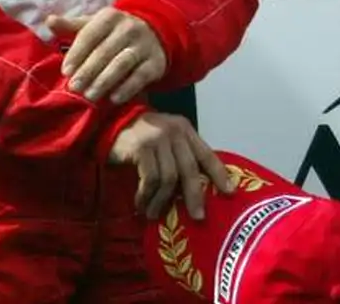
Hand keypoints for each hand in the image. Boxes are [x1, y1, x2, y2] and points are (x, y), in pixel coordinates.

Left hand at [48, 7, 166, 103]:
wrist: (154, 33)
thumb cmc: (113, 33)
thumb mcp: (94, 25)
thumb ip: (71, 26)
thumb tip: (49, 21)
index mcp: (110, 17)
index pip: (89, 34)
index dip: (76, 53)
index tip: (65, 71)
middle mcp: (129, 28)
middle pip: (104, 51)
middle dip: (88, 71)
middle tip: (74, 88)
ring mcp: (144, 45)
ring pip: (122, 63)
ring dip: (104, 81)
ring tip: (90, 96)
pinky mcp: (155, 62)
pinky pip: (140, 76)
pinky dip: (127, 88)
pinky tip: (113, 99)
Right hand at [107, 112, 236, 220]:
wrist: (108, 122)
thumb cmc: (140, 137)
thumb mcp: (165, 140)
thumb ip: (180, 156)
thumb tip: (196, 189)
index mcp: (185, 130)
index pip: (207, 154)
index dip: (220, 174)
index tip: (230, 193)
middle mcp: (175, 132)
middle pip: (190, 169)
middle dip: (195, 196)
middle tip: (198, 217)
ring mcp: (157, 138)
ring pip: (169, 178)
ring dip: (162, 201)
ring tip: (154, 214)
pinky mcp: (141, 148)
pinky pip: (151, 179)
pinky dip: (147, 196)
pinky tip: (141, 204)